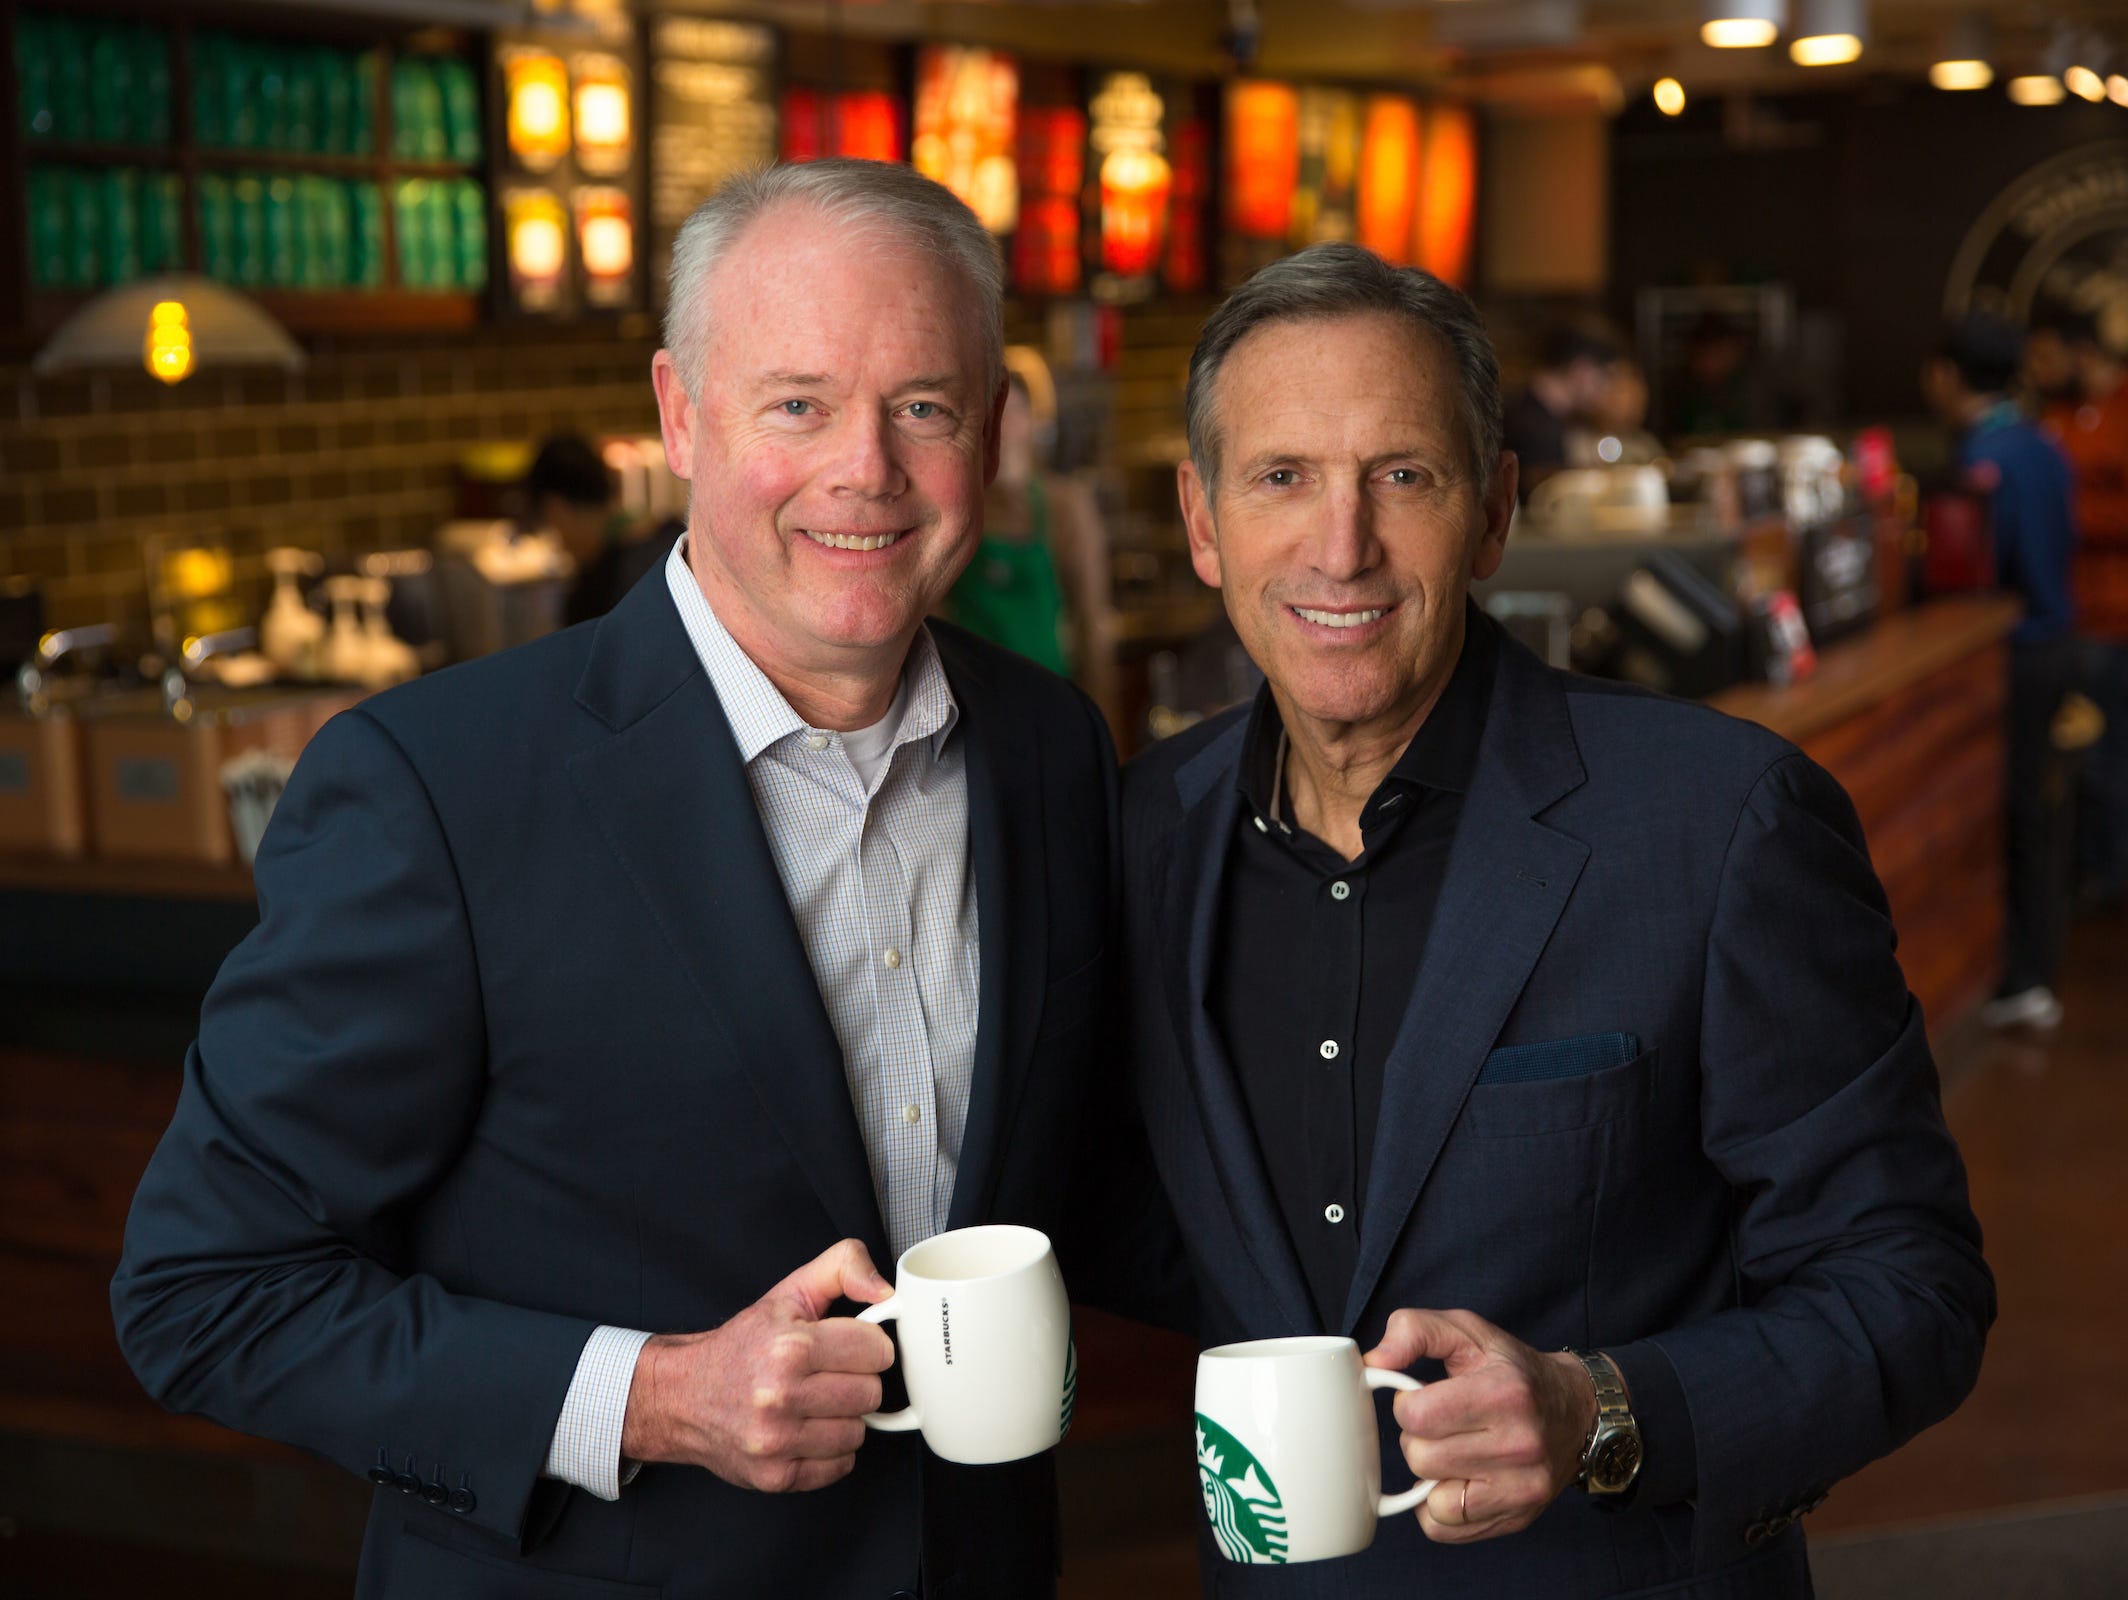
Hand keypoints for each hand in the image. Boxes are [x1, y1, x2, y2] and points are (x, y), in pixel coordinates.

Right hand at [620, 1239, 894, 1491]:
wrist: (684, 1396)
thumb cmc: (742, 1346)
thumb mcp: (790, 1292)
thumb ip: (843, 1267)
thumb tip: (886, 1290)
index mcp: (789, 1346)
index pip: (876, 1351)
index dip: (868, 1346)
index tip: (851, 1347)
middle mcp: (780, 1395)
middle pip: (870, 1394)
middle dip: (857, 1381)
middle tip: (829, 1375)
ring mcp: (776, 1441)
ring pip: (858, 1432)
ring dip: (844, 1418)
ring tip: (816, 1403)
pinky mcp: (775, 1476)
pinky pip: (840, 1466)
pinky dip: (830, 1450)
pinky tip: (807, 1430)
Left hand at [1362, 1308, 1596, 1543]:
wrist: (1575, 1411)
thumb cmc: (1512, 1370)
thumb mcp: (1467, 1331)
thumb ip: (1414, 1331)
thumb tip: (1373, 1363)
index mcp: (1504, 1393)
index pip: (1416, 1415)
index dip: (1406, 1404)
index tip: (1423, 1396)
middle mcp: (1519, 1444)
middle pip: (1420, 1457)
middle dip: (1418, 1437)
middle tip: (1441, 1424)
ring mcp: (1522, 1488)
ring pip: (1431, 1499)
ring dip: (1429, 1474)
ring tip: (1452, 1450)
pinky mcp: (1517, 1518)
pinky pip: (1444, 1528)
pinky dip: (1438, 1507)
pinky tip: (1456, 1479)